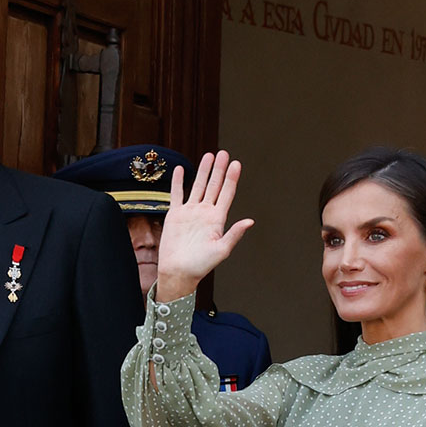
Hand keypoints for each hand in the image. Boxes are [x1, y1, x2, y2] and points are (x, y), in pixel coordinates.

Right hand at [155, 151, 255, 301]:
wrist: (178, 272)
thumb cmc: (200, 266)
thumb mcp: (221, 250)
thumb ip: (234, 234)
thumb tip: (250, 221)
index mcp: (217, 220)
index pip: (227, 194)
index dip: (232, 178)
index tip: (236, 163)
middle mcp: (205, 213)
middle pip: (214, 186)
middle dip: (219, 170)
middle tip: (224, 153)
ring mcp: (190, 213)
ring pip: (198, 186)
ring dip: (203, 171)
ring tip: (209, 156)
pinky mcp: (175, 215)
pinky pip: (177, 194)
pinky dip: (178, 181)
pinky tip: (181, 170)